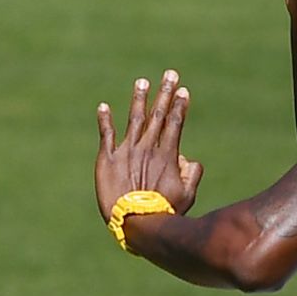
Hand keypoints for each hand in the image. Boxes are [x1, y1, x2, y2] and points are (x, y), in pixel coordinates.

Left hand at [95, 71, 204, 221]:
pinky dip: (105, 120)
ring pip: (134, 118)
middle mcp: (147, 147)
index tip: (183, 90)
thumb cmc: (165, 212)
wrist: (136, 221)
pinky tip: (103, 107)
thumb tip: (188, 159)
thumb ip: (192, 174)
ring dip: (139, 99)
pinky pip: (106, 134)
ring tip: (142, 82)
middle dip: (165, 93)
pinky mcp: (108, 159)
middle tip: (170, 74)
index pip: (175, 123)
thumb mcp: (187, 195)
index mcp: (167, 155)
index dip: (179, 106)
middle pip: (158, 115)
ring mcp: (127, 151)